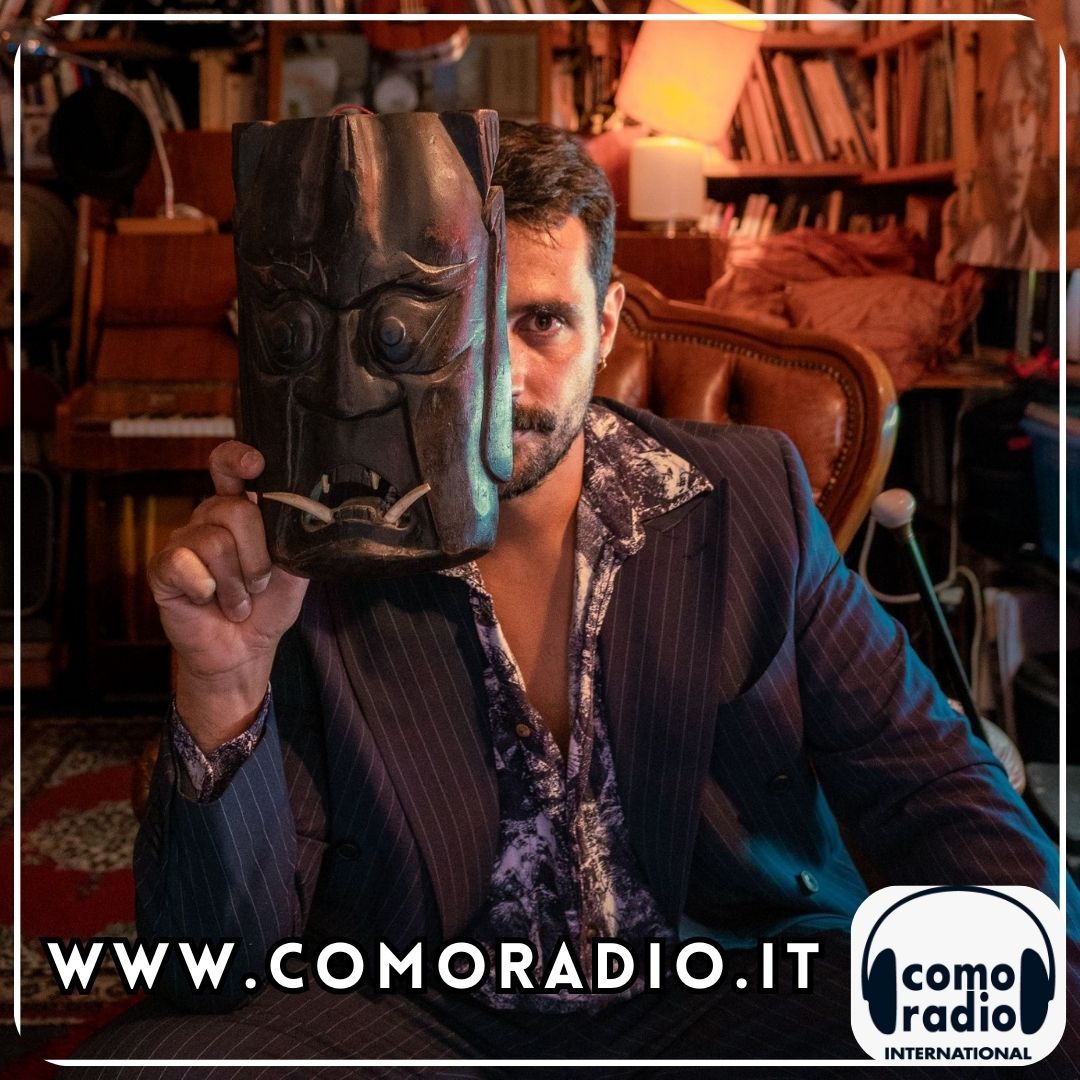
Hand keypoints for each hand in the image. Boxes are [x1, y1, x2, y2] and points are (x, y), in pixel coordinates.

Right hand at [147, 441, 308, 750]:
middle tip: (259, 583)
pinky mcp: (162, 568)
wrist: (243, 650)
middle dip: (256, 554)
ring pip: (213, 540)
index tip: (256, 465)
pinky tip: (208, 600)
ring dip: (236, 583)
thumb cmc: (268, 606)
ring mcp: (183, 541)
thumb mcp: (295, 572)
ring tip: (238, 602)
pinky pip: (184, 564)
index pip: (229, 467)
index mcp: (241, 509)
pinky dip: (206, 589)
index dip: (238, 458)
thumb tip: (311, 514)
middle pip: (233, 509)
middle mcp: (209, 518)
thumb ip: (297, 540)